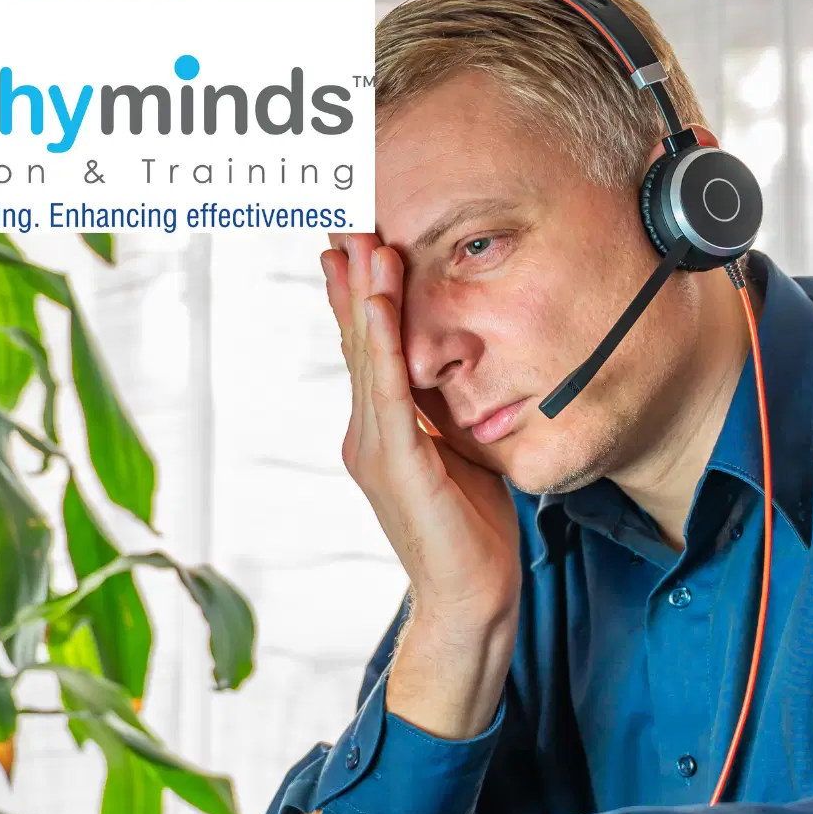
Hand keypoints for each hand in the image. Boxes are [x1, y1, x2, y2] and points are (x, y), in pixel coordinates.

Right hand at [322, 234, 519, 738]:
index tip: (353, 234)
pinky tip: (378, 300)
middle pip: (356, 337)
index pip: (367, 344)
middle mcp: (366, 430)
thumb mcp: (462, 457)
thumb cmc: (472, 536)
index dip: (358, 290)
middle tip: (341, 210)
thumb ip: (449, 415)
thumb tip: (460, 374)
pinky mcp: (395, 463)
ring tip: (359, 237)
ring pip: (365, 354)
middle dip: (349, 274)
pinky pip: (387, 388)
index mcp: (382, 428)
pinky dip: (381, 340)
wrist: (471, 602)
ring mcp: (374, 446)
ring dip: (362, 292)